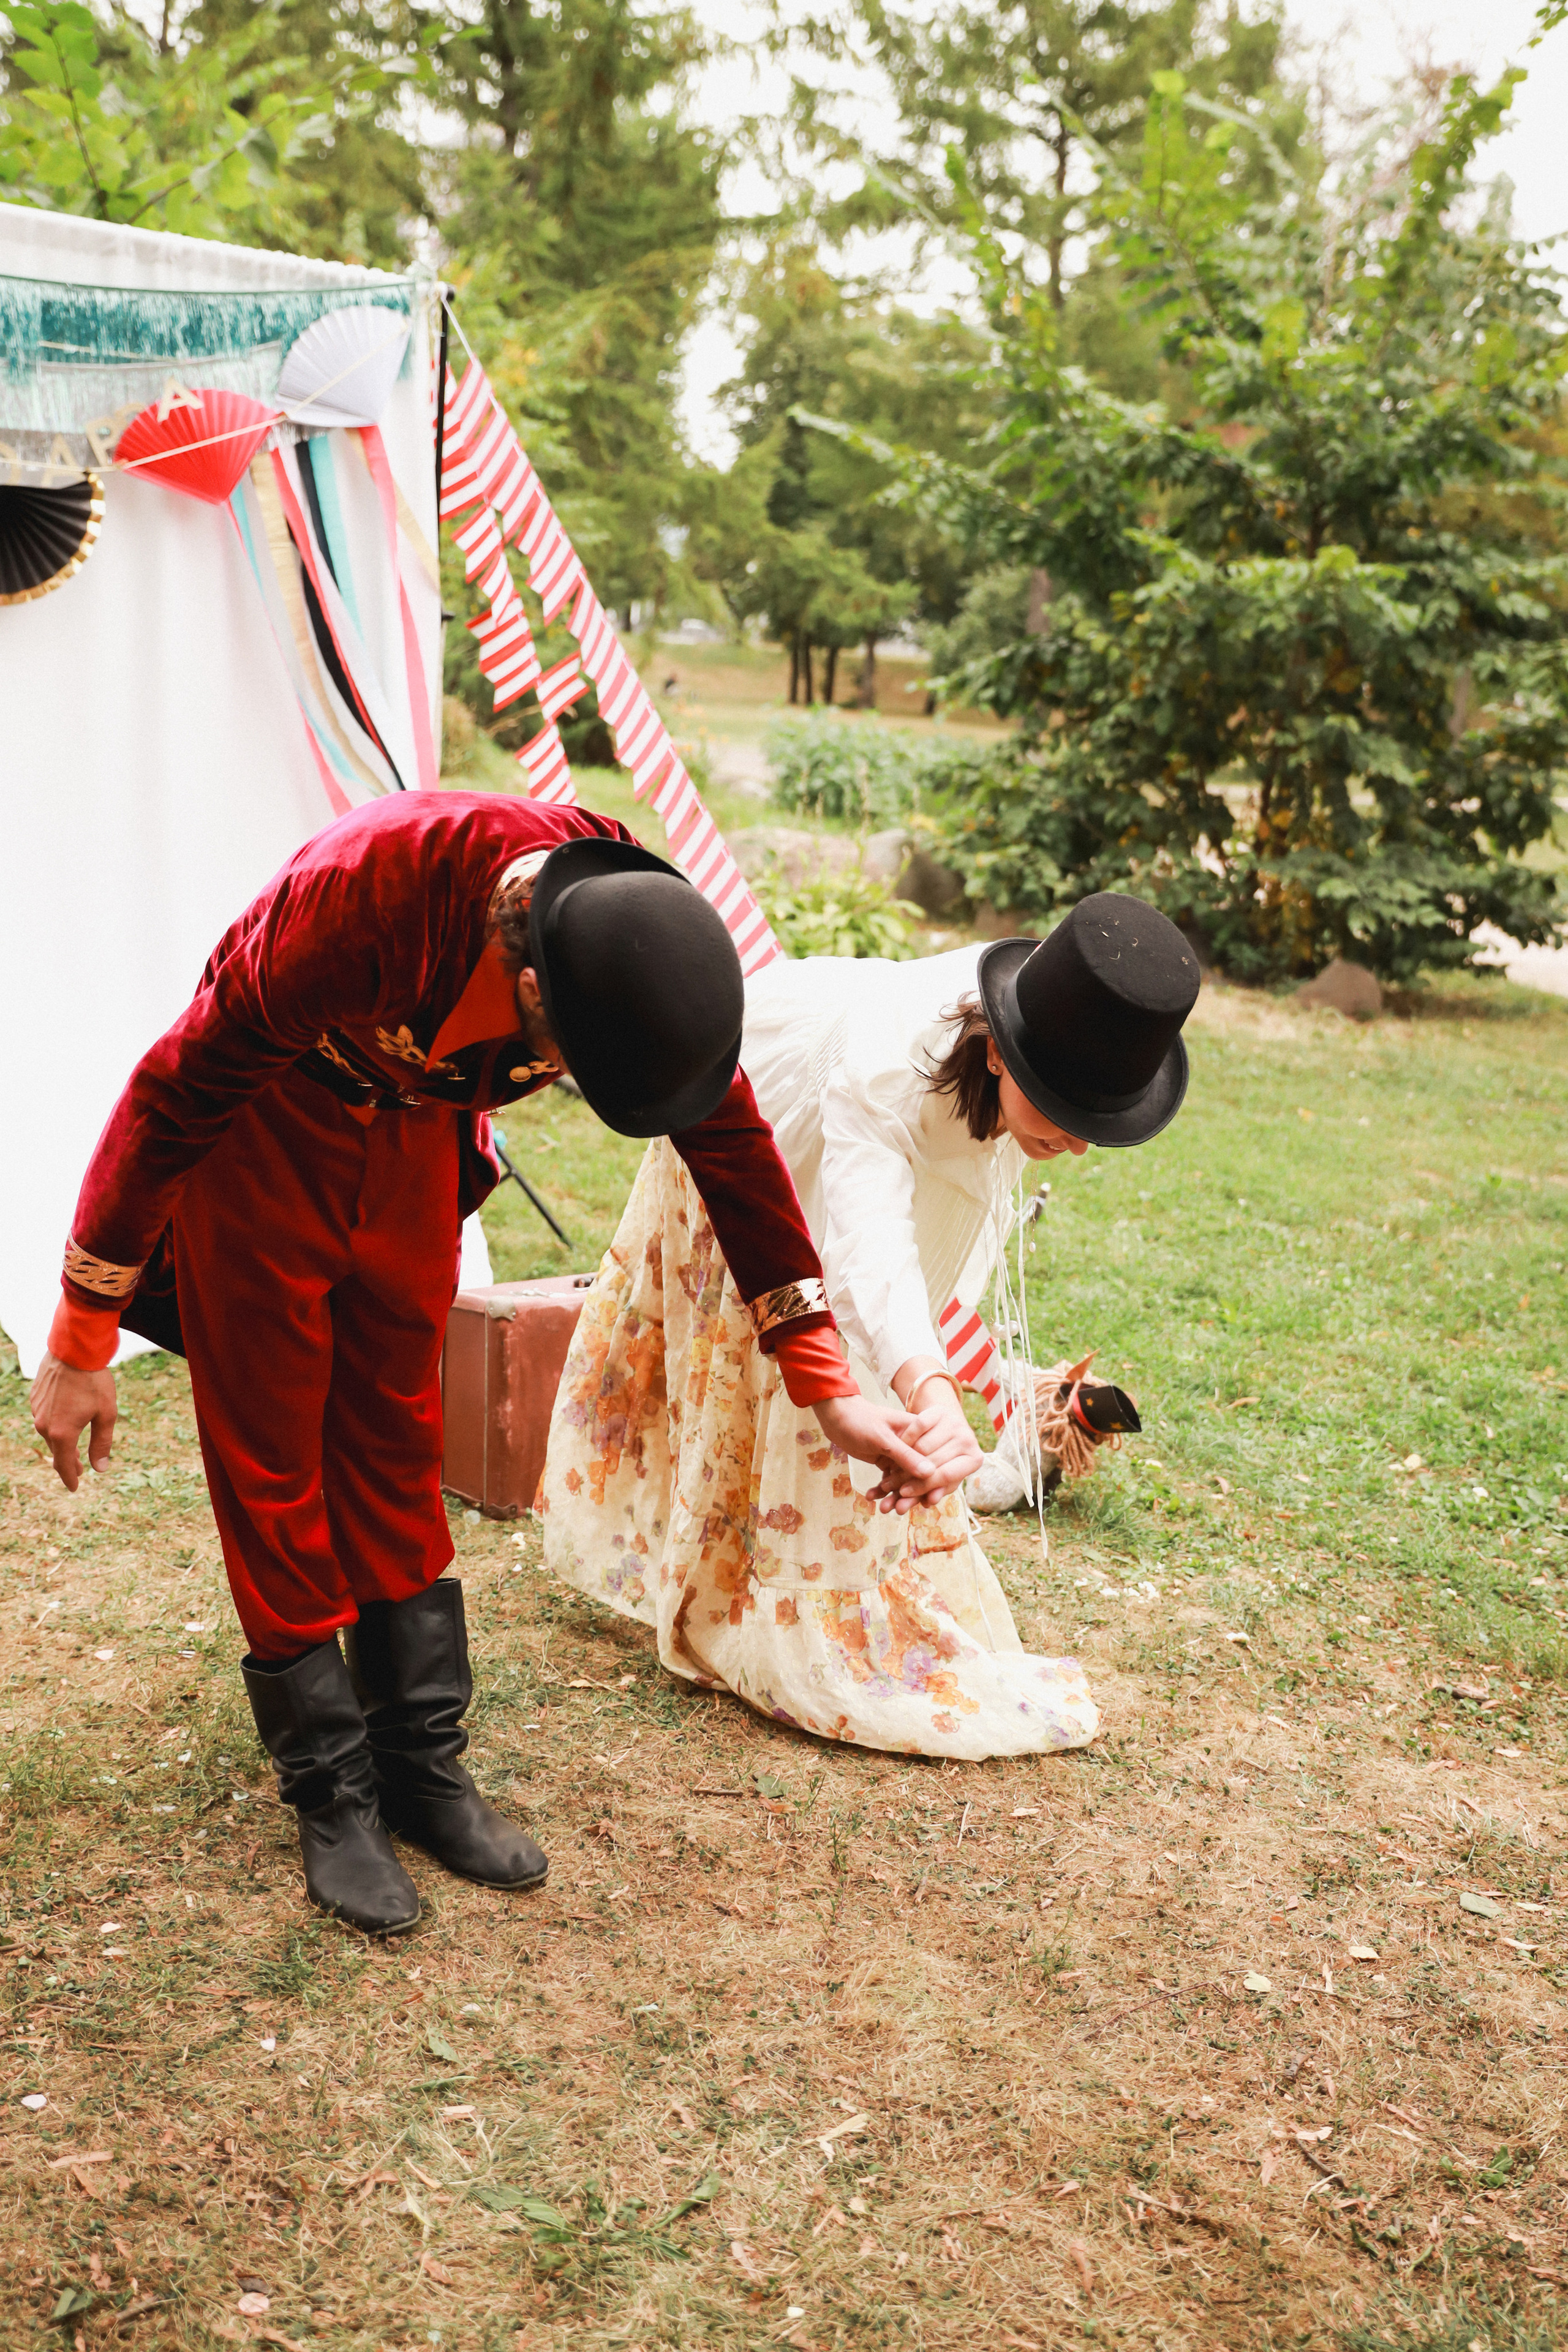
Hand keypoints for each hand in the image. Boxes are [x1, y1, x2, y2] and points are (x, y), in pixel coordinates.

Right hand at [30, 1353, 116, 1492]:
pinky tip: (65, 1420)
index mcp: (62, 1433)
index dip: (70, 1478)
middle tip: (80, 1468)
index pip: (64, 1465)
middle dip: (69, 1461)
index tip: (75, 1488)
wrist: (74, 1350)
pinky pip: (44, 1417)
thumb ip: (102, 1444)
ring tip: (74, 1447)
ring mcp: (37, 1410)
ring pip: (49, 1433)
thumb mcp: (106, 1415)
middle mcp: (44, 1425)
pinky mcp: (35, 1397)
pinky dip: (55, 1424)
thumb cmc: (94, 1381)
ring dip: (61, 1442)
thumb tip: (100, 1469)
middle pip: (57, 1450)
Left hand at [812, 1393, 937, 1515]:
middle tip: (900, 1510)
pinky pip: (889, 1479)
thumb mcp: (883, 1439)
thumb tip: (930, 1473)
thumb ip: (906, 1456)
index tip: (928, 1499)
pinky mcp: (886, 1460)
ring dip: (894, 1495)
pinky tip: (872, 1497)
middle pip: (919, 1472)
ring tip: (884, 1509)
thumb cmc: (860, 1420)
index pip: (933, 1459)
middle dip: (910, 1493)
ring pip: (903, 1479)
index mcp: (919, 1432)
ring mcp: (899, 1453)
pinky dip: (881, 1489)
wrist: (836, 1416)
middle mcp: (913, 1443)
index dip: (933, 1480)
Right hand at [900, 1385, 983, 1507]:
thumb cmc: (944, 1459)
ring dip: (902, 1461)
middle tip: (889, 1485)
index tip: (903, 1493)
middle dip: (907, 1477)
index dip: (922, 1487)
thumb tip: (928, 1503)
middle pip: (933, 1462)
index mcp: (975, 1459)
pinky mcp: (940, 1410)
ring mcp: (956, 1423)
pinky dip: (905, 1438)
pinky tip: (896, 1448)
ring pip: (923, 1447)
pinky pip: (918, 1426)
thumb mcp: (941, 1478)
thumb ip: (932, 1490)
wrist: (945, 1427)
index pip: (946, 1476)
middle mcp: (969, 1440)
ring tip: (888, 1472)